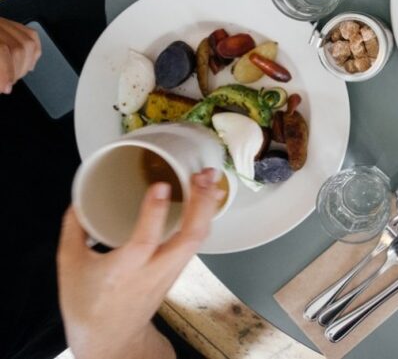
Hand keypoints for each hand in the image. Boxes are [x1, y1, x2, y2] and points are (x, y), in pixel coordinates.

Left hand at [0, 18, 40, 92]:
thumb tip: (3, 85)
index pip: (3, 49)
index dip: (7, 72)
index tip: (5, 88)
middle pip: (19, 47)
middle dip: (16, 71)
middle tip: (7, 85)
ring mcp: (5, 23)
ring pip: (29, 42)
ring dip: (26, 65)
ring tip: (14, 77)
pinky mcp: (12, 24)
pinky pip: (32, 36)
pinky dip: (33, 53)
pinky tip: (26, 64)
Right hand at [57, 168, 224, 358]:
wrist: (109, 338)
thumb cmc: (87, 302)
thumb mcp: (69, 266)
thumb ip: (74, 229)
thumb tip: (79, 199)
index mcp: (123, 271)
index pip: (144, 241)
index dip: (154, 212)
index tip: (161, 185)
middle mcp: (154, 271)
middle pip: (189, 239)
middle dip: (201, 205)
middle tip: (204, 176)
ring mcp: (171, 271)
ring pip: (198, 240)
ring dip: (207, 208)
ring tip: (211, 179)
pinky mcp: (178, 269)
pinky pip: (197, 242)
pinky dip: (204, 218)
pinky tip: (207, 198)